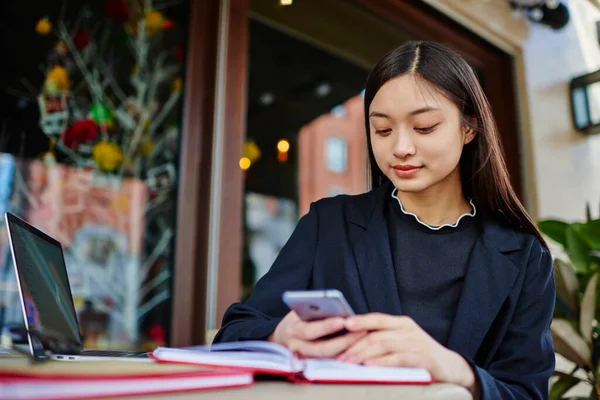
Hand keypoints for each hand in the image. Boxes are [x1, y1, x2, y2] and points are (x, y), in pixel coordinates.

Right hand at [268, 311, 366, 357]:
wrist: (281, 338)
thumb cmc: (296, 320)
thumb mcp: (300, 312)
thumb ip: (313, 312)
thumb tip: (337, 310)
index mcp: (292, 331)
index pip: (309, 330)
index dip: (326, 327)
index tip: (342, 320)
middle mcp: (297, 348)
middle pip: (322, 349)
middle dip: (343, 340)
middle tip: (361, 331)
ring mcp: (305, 360)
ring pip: (329, 358)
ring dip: (348, 349)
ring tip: (363, 338)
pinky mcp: (313, 366)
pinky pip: (331, 363)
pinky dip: (345, 355)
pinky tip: (359, 348)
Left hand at [338, 313, 477, 393]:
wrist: (452, 367)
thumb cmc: (421, 355)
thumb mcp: (402, 342)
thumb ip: (383, 339)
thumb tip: (354, 342)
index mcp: (402, 323)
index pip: (377, 318)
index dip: (360, 320)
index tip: (342, 324)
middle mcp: (408, 330)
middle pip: (377, 333)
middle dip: (356, 345)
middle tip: (340, 355)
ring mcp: (417, 343)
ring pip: (385, 345)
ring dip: (364, 354)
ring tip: (350, 362)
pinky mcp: (424, 358)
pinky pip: (399, 358)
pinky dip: (383, 362)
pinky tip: (371, 366)